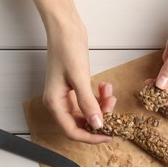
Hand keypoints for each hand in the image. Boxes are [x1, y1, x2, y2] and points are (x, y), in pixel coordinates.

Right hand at [43, 21, 115, 143]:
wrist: (66, 28)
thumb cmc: (67, 49)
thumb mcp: (79, 78)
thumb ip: (88, 103)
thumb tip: (97, 125)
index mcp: (55, 103)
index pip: (72, 131)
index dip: (91, 137)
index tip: (109, 136)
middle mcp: (59, 102)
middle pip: (81, 123)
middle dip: (99, 117)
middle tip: (112, 106)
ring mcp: (67, 95)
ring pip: (88, 111)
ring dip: (101, 105)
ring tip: (109, 92)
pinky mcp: (75, 87)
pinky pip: (90, 100)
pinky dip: (99, 96)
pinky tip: (105, 87)